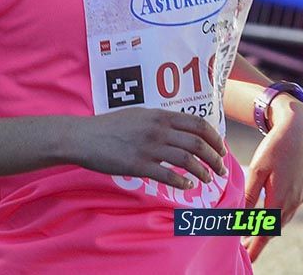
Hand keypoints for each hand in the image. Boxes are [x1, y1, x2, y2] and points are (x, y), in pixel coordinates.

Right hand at [72, 108, 227, 188]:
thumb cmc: (108, 127)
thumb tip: (181, 130)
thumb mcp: (136, 115)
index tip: (221, 149)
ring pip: (188, 161)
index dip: (214, 138)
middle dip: (215, 159)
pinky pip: (168, 176)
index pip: (197, 123)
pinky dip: (183, 183)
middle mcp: (157, 129)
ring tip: (207, 180)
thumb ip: (159, 121)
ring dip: (203, 172)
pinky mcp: (138, 165)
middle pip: (198, 144)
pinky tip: (187, 186)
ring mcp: (148, 147)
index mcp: (158, 115)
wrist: (82, 137)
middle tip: (220, 170)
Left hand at [241, 98, 302, 260]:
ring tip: (250, 240)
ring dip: (266, 232)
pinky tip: (264, 221)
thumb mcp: (258, 169)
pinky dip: (273, 220)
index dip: (255, 245)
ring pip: (280, 221)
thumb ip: (250, 193)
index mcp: (280, 198)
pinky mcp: (300, 192)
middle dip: (258, 243)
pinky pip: (285, 212)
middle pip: (272, 229)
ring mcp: (298, 198)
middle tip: (243, 253)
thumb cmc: (275, 147)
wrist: (300, 132)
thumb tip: (240, 215)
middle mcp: (292, 202)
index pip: (264, 229)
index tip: (245, 257)